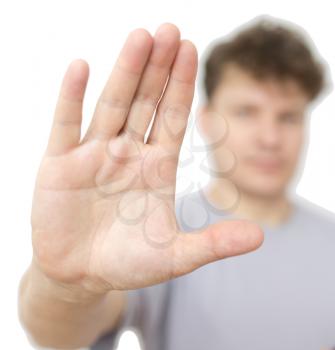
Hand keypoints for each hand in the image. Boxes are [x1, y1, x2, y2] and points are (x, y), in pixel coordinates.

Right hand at [30, 23, 263, 295]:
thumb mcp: (174, 256)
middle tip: (170, 30)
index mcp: (155, 168)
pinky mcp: (59, 165)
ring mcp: (92, 155)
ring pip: (111, 105)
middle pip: (146, 102)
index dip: (181, 85)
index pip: (172, 117)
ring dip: (125, 71)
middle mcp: (126, 154)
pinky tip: (80, 67)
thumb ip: (213, 244)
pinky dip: (72, 97)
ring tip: (140, 37)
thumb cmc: (126, 263)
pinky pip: (66, 125)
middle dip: (158, 68)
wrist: (80, 275)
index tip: (191, 49)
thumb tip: (260, 237)